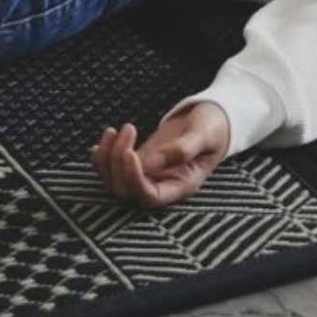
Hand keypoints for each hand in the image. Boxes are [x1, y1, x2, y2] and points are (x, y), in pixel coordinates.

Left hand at [91, 102, 230, 206]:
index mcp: (181, 185)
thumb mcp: (204, 134)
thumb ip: (182, 149)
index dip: (133, 178)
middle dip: (117, 162)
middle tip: (128, 129)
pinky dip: (102, 155)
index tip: (129, 151)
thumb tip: (150, 162)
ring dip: (106, 157)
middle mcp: (162, 185)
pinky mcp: (139, 162)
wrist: (213, 120)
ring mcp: (148, 174)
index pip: (149, 196)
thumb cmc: (213, 128)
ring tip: (114, 130)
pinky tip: (106, 138)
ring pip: (114, 181)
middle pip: (125, 190)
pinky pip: (112, 168)